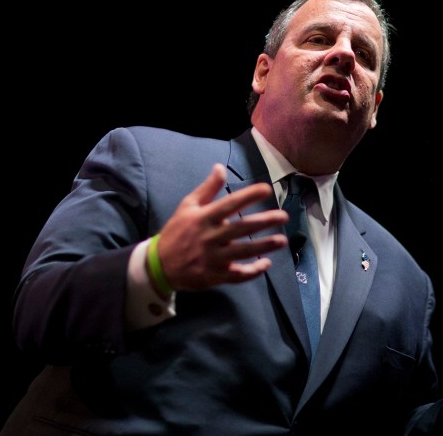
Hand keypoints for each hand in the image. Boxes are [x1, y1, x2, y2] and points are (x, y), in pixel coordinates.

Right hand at [153, 163, 288, 292]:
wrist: (159, 265)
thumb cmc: (177, 232)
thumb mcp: (187, 206)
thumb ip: (207, 188)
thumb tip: (220, 167)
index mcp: (204, 218)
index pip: (229, 204)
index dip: (248, 196)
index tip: (266, 189)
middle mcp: (210, 237)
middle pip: (241, 228)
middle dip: (264, 221)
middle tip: (283, 216)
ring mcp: (213, 258)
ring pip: (243, 252)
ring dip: (264, 246)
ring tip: (282, 241)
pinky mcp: (214, 276)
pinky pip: (237, 275)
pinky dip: (253, 271)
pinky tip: (266, 264)